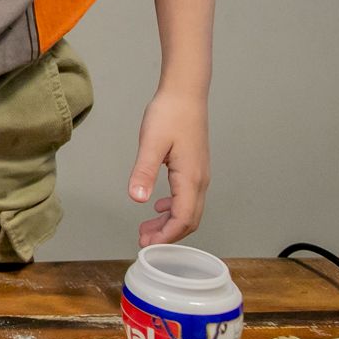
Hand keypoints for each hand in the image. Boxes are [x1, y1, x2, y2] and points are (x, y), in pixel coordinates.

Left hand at [128, 88, 208, 245]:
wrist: (185, 93)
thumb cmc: (170, 114)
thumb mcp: (152, 143)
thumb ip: (144, 172)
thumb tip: (138, 199)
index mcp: (190, 178)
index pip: (183, 219)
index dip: (166, 236)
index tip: (146, 245)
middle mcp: (200, 180)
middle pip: (188, 219)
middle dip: (167, 234)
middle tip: (143, 241)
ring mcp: (199, 174)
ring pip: (188, 209)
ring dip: (169, 222)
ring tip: (147, 229)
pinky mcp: (194, 167)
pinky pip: (187, 196)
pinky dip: (173, 207)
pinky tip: (158, 205)